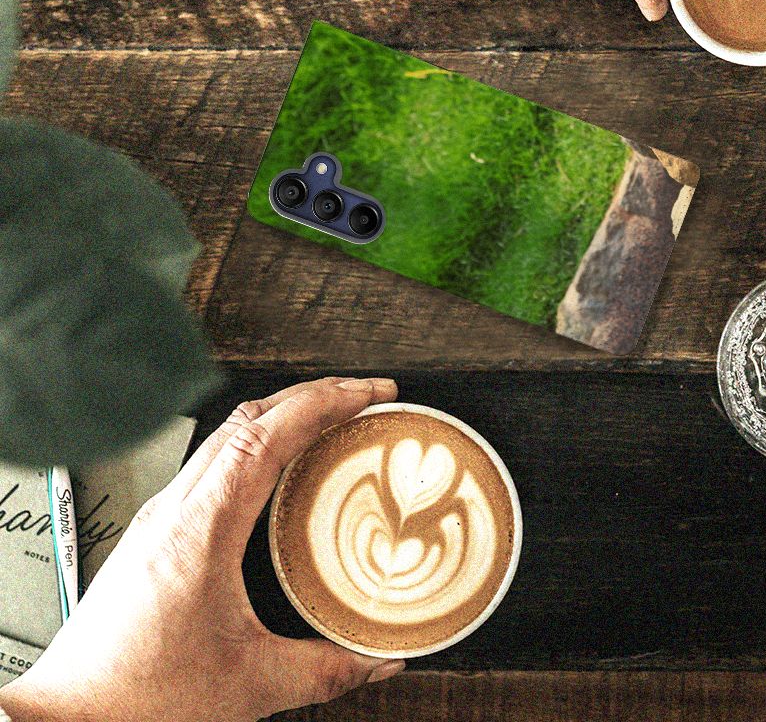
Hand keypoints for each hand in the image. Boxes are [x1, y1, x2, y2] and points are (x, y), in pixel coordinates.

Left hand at [0, 377, 403, 721]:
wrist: (69, 719)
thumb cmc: (137, 698)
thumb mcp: (250, 684)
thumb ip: (326, 670)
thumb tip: (379, 659)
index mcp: (201, 528)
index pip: (267, 435)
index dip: (323, 403)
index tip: (366, 393)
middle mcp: (176, 508)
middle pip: (249, 417)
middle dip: (312, 395)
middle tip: (362, 396)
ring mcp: (161, 513)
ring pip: (227, 434)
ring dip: (283, 415)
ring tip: (329, 421)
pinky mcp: (155, 530)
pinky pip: (213, 462)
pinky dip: (257, 444)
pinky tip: (280, 469)